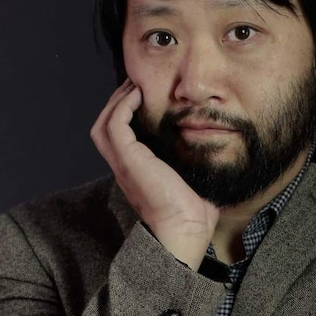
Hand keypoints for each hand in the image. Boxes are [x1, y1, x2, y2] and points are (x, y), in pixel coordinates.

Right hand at [91, 80, 218, 269]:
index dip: (125, 115)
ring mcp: (123, 163)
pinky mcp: (129, 159)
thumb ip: (191, 160)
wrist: (185, 229)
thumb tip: (212, 143)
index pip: (117, 138)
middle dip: (116, 104)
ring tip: (133, 87)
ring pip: (103, 124)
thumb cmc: (193, 211)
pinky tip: (138, 95)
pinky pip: (115, 124)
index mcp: (135, 171)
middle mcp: (124, 167)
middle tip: (134, 86)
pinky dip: (123, 106)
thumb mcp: (191, 177)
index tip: (142, 97)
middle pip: (103, 128)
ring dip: (116, 102)